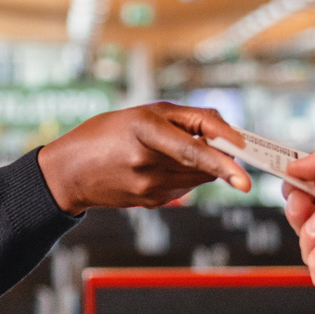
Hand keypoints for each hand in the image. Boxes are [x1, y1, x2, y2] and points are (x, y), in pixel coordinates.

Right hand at [37, 104, 251, 214]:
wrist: (69, 172)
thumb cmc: (109, 132)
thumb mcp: (146, 111)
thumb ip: (192, 118)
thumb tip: (230, 136)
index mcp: (143, 130)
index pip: (191, 151)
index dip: (222, 163)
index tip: (245, 178)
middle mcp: (145, 162)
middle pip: (201, 165)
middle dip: (222, 158)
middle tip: (235, 150)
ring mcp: (147, 187)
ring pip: (198, 178)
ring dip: (204, 165)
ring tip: (176, 149)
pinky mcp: (150, 202)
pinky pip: (184, 188)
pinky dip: (186, 175)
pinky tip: (163, 166)